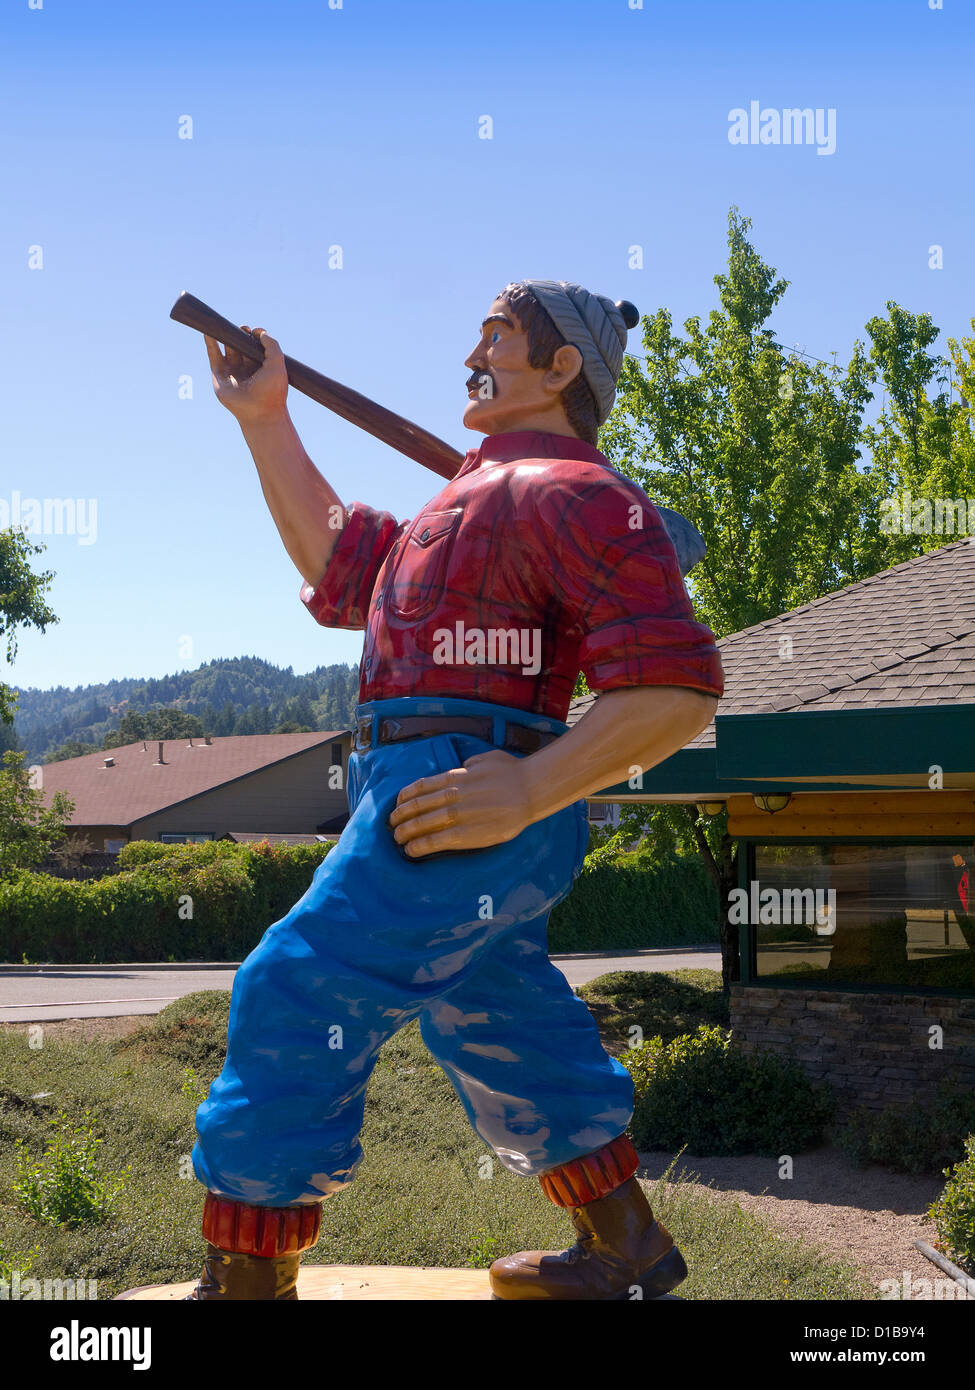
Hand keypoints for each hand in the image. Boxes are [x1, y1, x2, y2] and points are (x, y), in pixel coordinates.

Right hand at [204, 325, 288, 424]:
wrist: (260, 412)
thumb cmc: (272, 391)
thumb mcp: (277, 363)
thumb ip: (271, 345)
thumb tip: (259, 331)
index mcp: (261, 366)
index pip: (255, 345)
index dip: (254, 335)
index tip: (255, 332)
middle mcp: (246, 368)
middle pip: (240, 344)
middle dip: (240, 334)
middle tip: (242, 329)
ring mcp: (232, 371)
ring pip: (227, 347)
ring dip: (225, 335)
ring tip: (224, 324)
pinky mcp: (219, 374)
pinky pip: (213, 355)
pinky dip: (210, 342)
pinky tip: (208, 330)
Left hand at [388, 750, 537, 857]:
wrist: (530, 791)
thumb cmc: (512, 773)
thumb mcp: (487, 759)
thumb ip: (470, 764)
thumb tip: (463, 767)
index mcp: (455, 777)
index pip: (419, 787)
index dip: (404, 797)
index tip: (397, 803)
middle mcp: (450, 794)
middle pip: (415, 807)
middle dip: (399, 816)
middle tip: (391, 824)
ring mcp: (456, 815)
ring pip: (420, 824)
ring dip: (404, 832)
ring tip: (396, 838)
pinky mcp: (464, 834)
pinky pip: (433, 842)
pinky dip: (418, 846)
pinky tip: (410, 850)